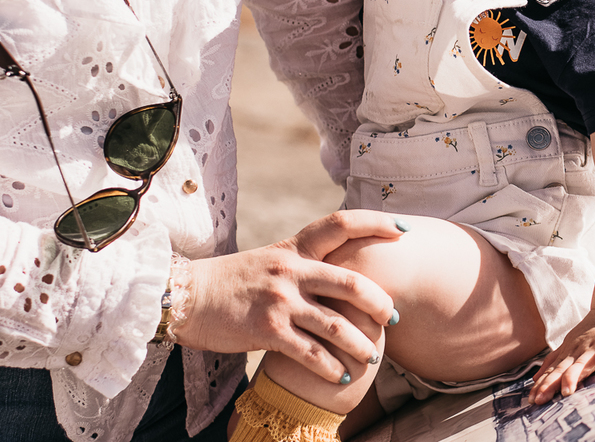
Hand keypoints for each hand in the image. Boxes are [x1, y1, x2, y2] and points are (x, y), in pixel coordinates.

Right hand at [175, 210, 403, 383]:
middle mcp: (292, 271)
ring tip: (372, 357)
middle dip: (380, 304)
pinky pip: (310, 353)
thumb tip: (343, 272)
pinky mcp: (267, 330)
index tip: (403, 231)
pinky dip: (331, 367)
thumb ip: (306, 262)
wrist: (185, 296)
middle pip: (352, 283)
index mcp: (296, 247)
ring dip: (361, 345)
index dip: (376, 224)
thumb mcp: (273, 260)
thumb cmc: (234, 281)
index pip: (342, 224)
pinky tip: (342, 376)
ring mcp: (280, 301)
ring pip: (336, 326)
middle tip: (393, 318)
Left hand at [528, 311, 594, 404]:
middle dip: (550, 384)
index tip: (531, 400)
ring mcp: (594, 347)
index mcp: (568, 353)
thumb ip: (554, 361)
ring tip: (567, 391)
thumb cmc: (593, 332)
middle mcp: (578, 351)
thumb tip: (535, 378)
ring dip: (573, 377)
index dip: (542, 385)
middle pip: (562, 369)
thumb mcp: (569, 345)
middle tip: (539, 400)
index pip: (552, 371)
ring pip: (582, 363)